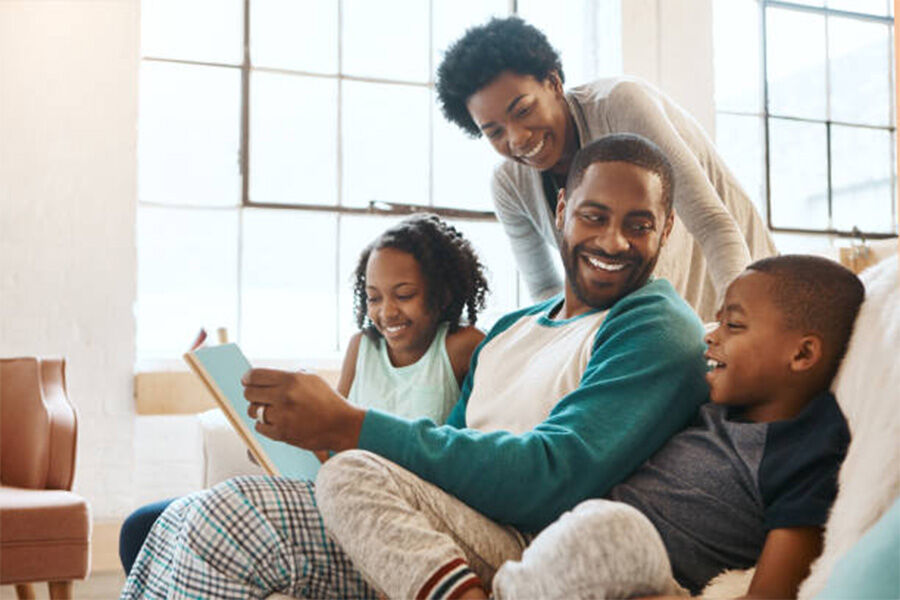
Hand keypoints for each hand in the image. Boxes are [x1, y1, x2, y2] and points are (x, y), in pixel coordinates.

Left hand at [243, 368, 365, 451]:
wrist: (342, 425)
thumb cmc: (328, 401)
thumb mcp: (312, 379)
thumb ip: (288, 376)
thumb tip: (264, 377)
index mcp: (291, 379)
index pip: (255, 376)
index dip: (248, 378)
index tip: (247, 381)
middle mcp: (285, 396)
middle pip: (249, 393)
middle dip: (252, 394)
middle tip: (259, 397)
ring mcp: (282, 416)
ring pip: (253, 411)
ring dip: (258, 411)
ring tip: (270, 411)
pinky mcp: (282, 433)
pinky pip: (259, 427)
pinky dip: (264, 425)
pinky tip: (275, 422)